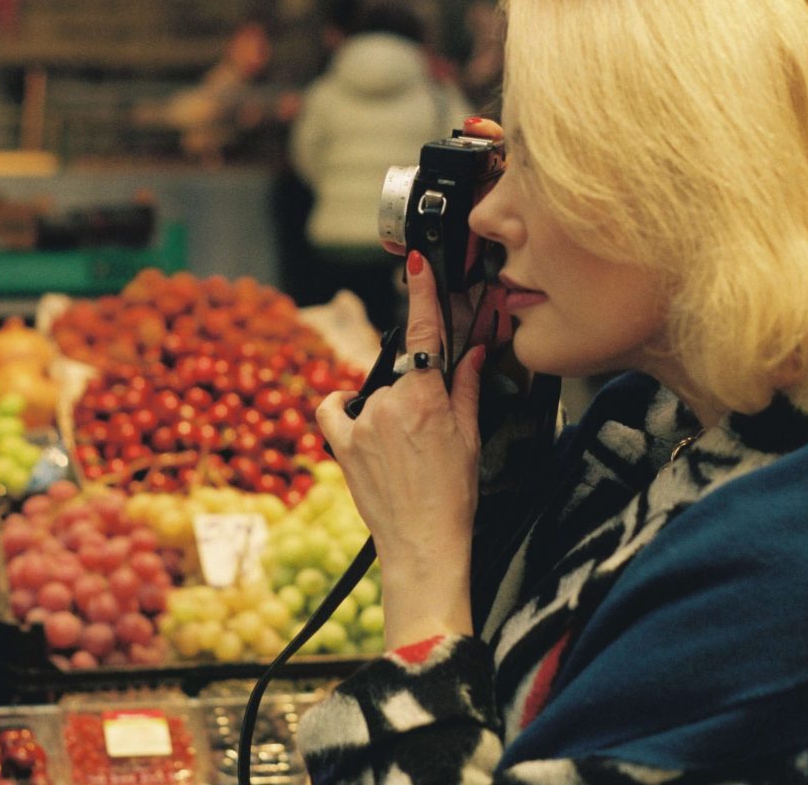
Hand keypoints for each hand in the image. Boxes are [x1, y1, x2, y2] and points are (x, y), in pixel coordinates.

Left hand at [316, 250, 484, 647]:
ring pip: (374, 391)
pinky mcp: (341, 443)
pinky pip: (333, 407)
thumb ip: (468, 388)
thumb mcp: (469, 437)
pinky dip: (344, 406)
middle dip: (415, 388)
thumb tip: (474, 353)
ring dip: (388, 407)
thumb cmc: (453, 497)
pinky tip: (359, 419)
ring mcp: (361, 422)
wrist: (422, 545)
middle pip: (401, 371)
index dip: (422, 292)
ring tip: (403, 449)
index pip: (424, 332)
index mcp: (425, 397)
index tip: (417, 262)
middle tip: (428, 427)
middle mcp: (388, 403)